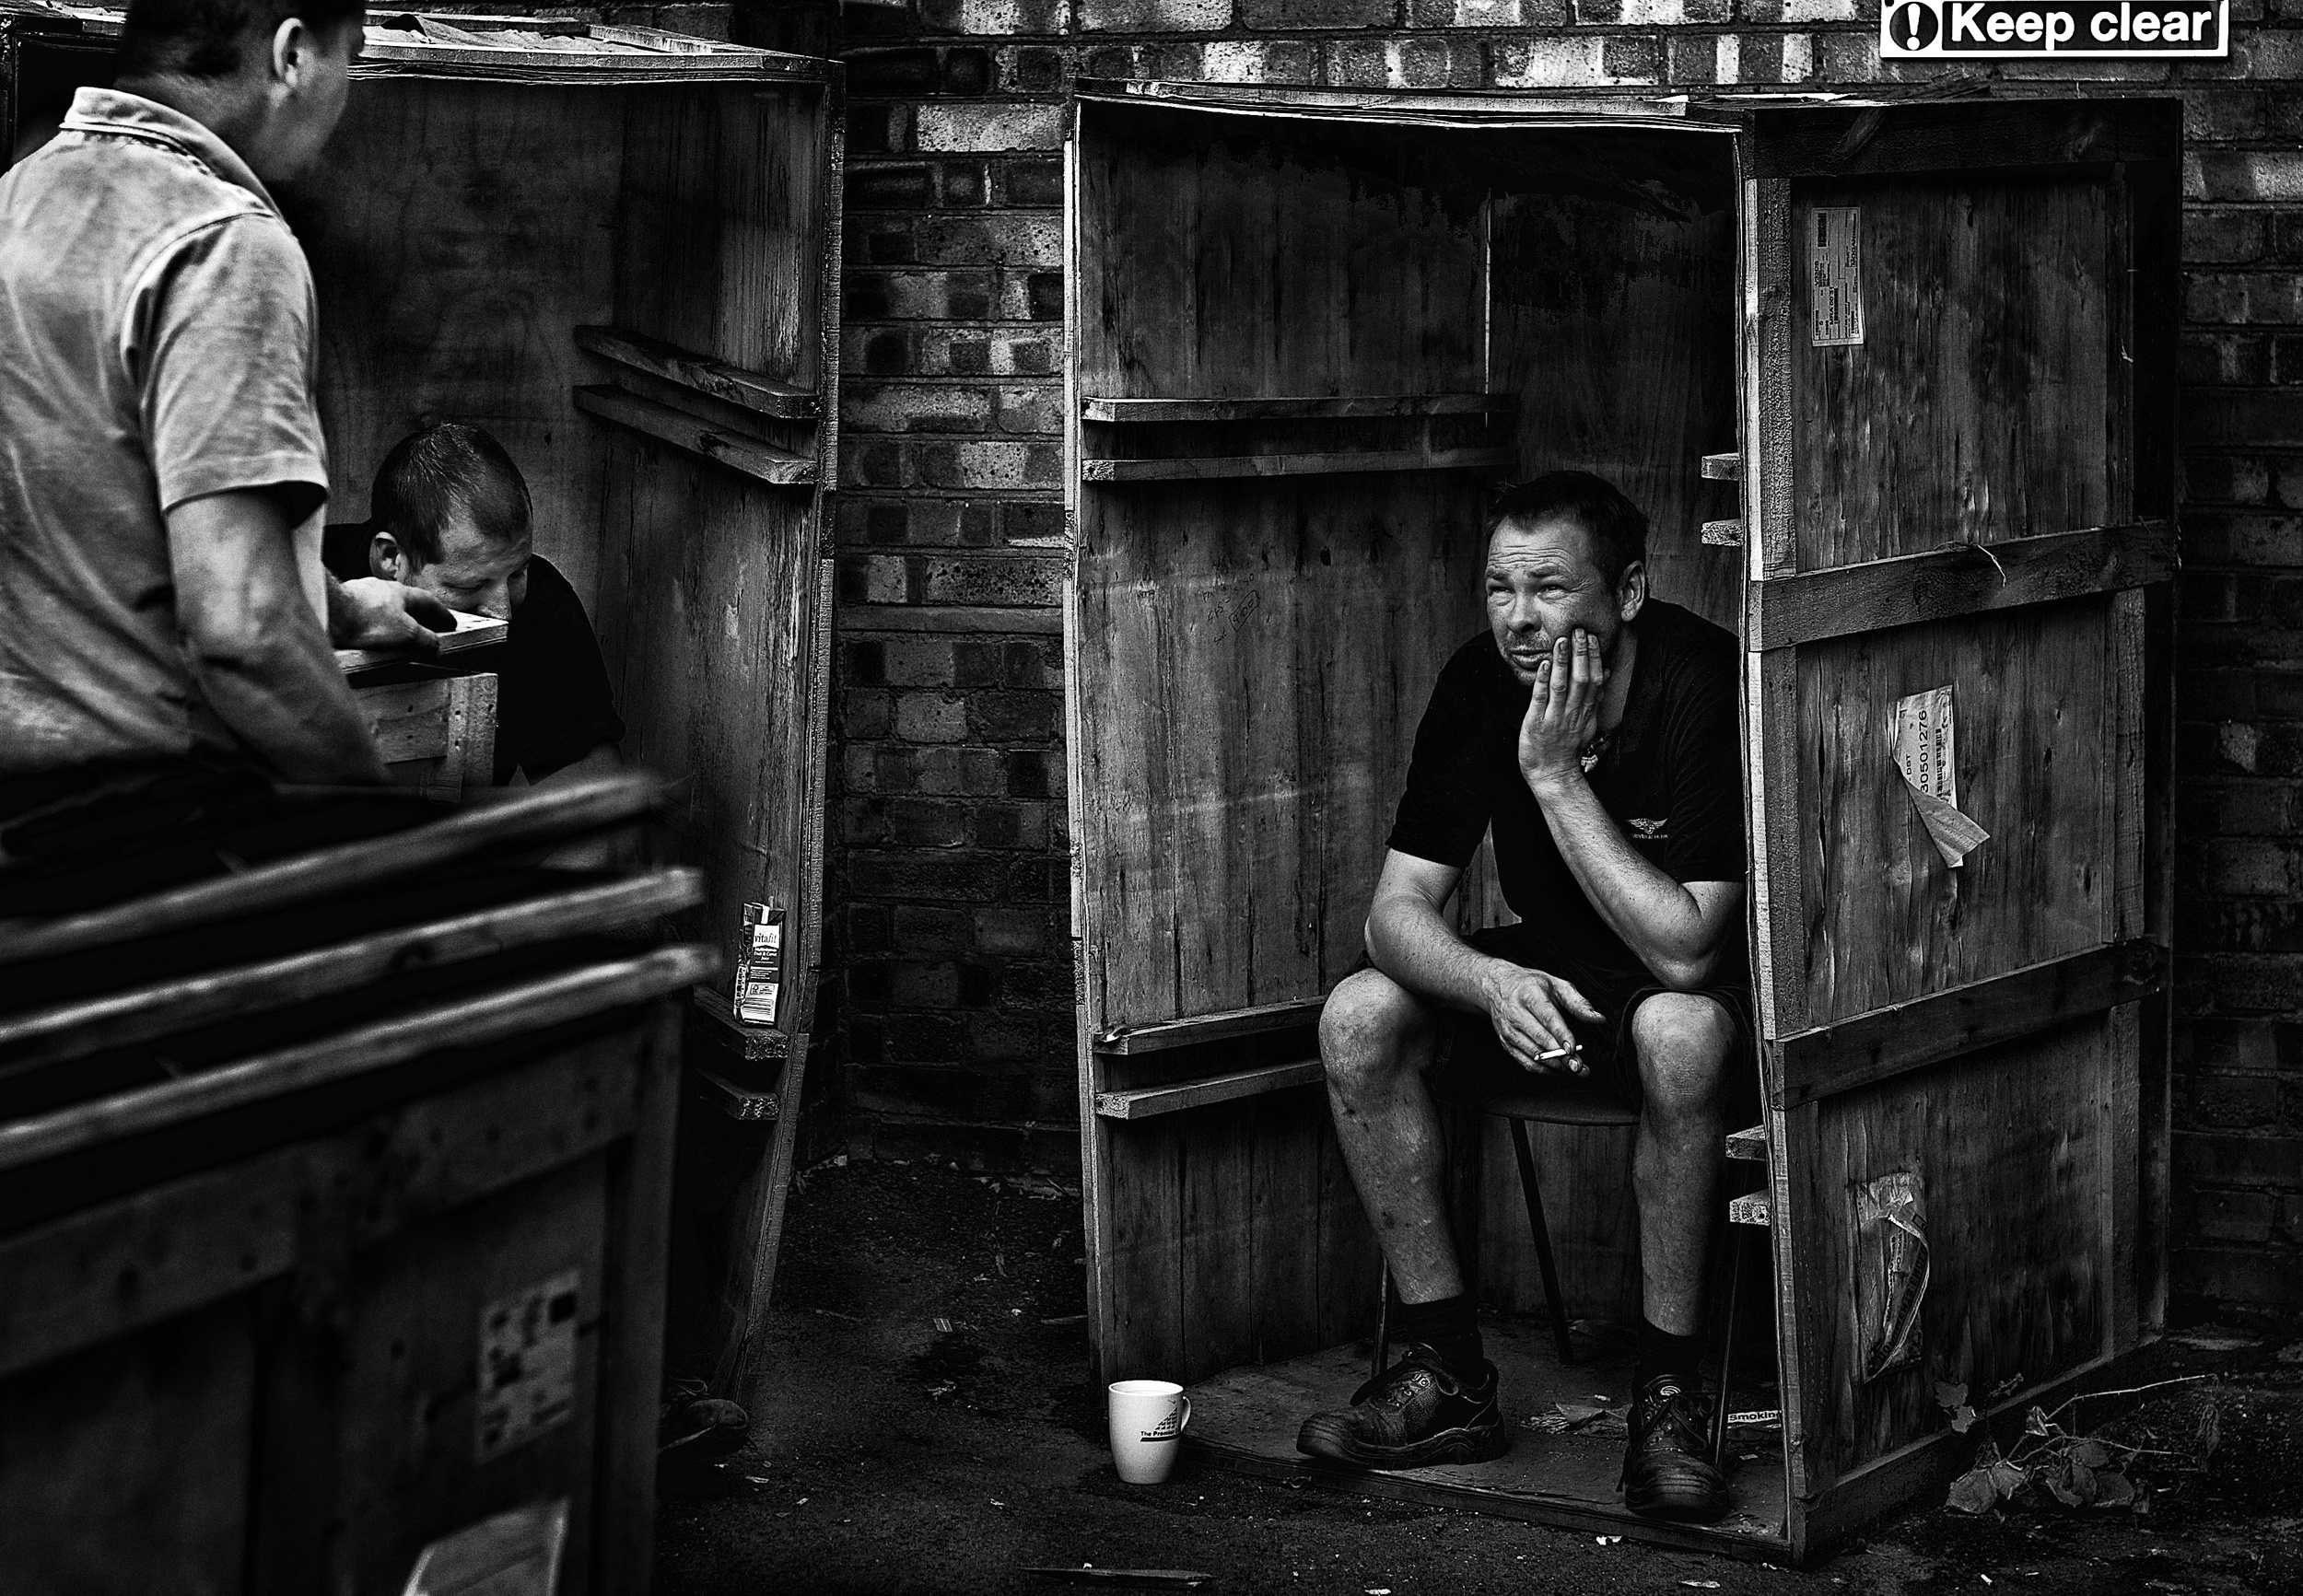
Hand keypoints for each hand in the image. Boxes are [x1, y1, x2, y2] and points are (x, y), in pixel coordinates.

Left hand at [327, 574, 452, 654]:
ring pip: (384, 609)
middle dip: (418, 617)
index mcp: (401, 592)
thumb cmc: (366, 618)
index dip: (442, 614)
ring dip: (395, 622)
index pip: (429, 601)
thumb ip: (426, 640)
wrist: (328, 613)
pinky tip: (372, 639)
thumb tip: (436, 646)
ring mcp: (361, 596)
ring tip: (399, 638)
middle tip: (427, 631)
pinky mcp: (344, 607)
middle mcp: (381, 590)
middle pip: (406, 603)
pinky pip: (366, 617)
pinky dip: (374, 627)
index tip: (450, 624)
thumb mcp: (407, 634)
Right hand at [1479, 963, 1605, 1075]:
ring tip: (1573, 1069)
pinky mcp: (1506, 1042)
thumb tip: (1598, 1019)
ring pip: (1532, 1053)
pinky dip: (1543, 1069)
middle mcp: (1515, 1013)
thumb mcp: (1557, 985)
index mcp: (1529, 995)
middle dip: (1560, 1054)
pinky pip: (1525, 1061)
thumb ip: (1579, 1003)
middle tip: (1578, 1065)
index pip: (1547, 1017)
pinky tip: (1558, 1069)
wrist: (1499, 987)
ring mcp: (1508, 1030)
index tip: (1572, 1047)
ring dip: (1554, 1065)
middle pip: (1539, 1038)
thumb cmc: (1531, 985)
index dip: (1560, 1034)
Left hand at [1517, 628, 1606, 795]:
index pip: (1594, 680)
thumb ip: (1595, 698)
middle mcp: (1573, 712)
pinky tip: (1544, 664)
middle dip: (1581, 654)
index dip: (1594, 658)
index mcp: (1586, 711)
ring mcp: (1555, 717)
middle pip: (1582, 680)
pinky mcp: (1537, 723)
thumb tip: (1605, 673)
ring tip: (1562, 641)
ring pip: (1562, 686)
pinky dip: (1543, 681)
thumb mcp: (1587, 722)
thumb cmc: (1567, 748)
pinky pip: (1541, 699)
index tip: (1592, 638)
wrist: (1553, 775)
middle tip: (1579, 631)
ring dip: (1563, 662)